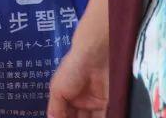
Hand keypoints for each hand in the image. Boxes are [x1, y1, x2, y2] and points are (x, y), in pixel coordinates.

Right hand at [47, 0, 108, 117]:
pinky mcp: (110, 103)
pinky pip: (105, 116)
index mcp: (66, 95)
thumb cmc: (72, 68)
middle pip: (78, 117)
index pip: (64, 114)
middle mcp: (81, 99)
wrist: (95, 54)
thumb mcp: (57, 89)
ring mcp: (96, 101)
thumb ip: (55, 109)